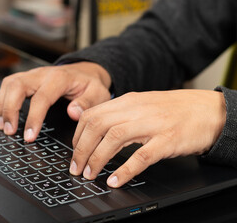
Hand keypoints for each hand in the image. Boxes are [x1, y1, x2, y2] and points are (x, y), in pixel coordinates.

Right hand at [0, 62, 111, 141]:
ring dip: (1, 106)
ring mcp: (31, 75)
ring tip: (1, 126)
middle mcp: (42, 74)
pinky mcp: (25, 79)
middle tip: (8, 131)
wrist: (84, 72)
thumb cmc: (89, 84)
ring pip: (9, 85)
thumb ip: (87, 103)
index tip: (29, 136)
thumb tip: (73, 113)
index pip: (41, 98)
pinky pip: (6, 86)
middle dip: (9, 109)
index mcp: (59, 79)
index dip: (33, 118)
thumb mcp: (97, 93)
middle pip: (17, 86)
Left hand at [69, 90, 225, 187]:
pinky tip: (115, 180)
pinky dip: (125, 170)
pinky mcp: (167, 140)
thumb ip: (119, 113)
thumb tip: (93, 127)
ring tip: (90, 174)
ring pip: (113, 138)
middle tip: (77, 167)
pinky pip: (141, 156)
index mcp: (128, 101)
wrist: (207, 110)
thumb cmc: (173, 110)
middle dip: (81, 149)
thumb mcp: (141, 105)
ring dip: (97, 159)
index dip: (78, 135)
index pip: (92, 115)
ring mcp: (152, 124)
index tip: (75, 150)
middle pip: (97, 126)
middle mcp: (136, 109)